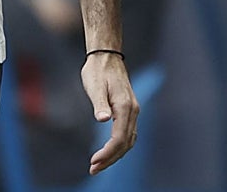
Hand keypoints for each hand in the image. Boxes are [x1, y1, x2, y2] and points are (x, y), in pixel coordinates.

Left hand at [81, 52, 138, 174]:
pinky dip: (119, 145)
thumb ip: (99, 103)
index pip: (119, 138)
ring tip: (99, 164)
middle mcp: (133, 112)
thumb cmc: (97, 70)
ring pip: (128, 140)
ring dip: (115, 154)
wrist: (106, 57)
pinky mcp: (128, 110)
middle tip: (93, 169)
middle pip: (125, 143)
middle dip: (111, 159)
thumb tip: (103, 119)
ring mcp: (132, 111)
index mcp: (125, 107)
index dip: (107, 152)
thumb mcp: (94, 85)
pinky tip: (109, 151)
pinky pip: (127, 133)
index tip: (93, 161)